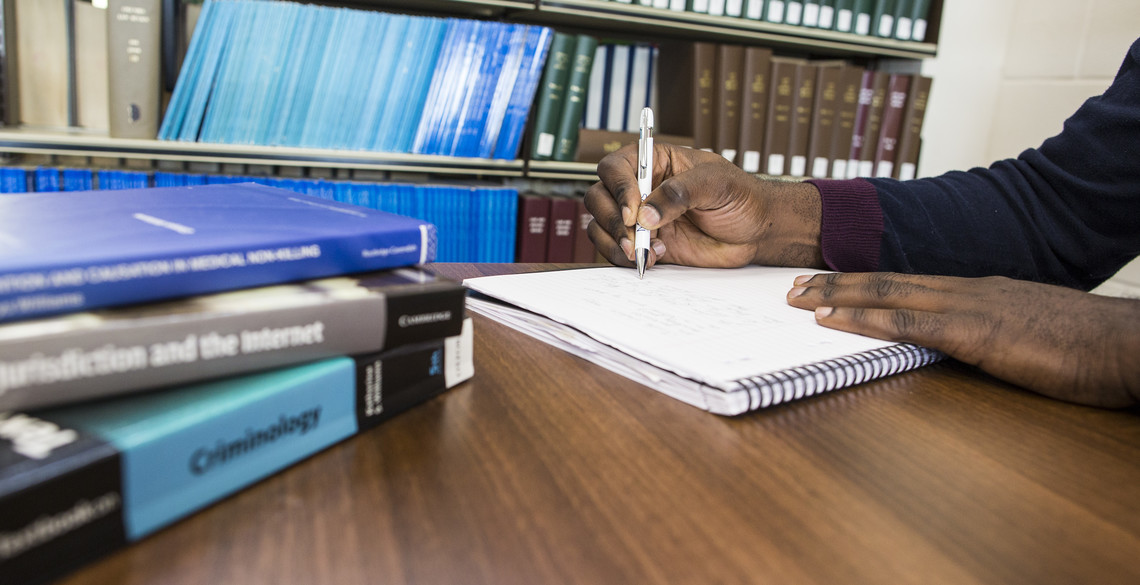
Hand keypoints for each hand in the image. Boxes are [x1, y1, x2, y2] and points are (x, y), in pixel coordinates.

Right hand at [584, 143, 825, 269]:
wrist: (756, 231)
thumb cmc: (742, 196)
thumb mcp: (716, 183)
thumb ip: (680, 193)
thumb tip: (646, 214)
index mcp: (655, 162)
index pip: (616, 167)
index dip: (618, 187)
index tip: (635, 211)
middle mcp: (641, 189)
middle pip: (600, 197)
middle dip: (613, 220)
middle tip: (635, 236)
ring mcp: (641, 219)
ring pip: (601, 226)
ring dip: (615, 242)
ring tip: (644, 251)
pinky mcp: (645, 244)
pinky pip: (616, 250)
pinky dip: (625, 258)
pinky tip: (654, 257)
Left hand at [786, 272, 1139, 407]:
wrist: (1126, 344)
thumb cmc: (1085, 345)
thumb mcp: (1028, 333)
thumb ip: (992, 332)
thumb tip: (964, 341)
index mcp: (979, 290)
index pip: (908, 280)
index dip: (864, 281)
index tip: (829, 284)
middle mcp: (967, 289)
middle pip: (887, 280)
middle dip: (836, 283)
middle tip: (792, 285)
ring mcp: (969, 307)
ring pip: (888, 294)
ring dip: (837, 296)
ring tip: (797, 299)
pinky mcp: (976, 333)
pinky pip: (908, 324)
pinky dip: (864, 320)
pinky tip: (832, 322)